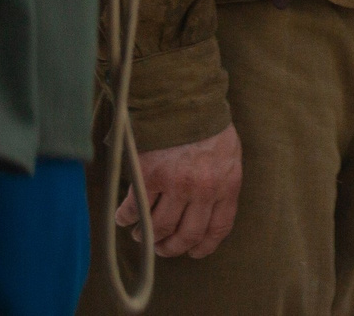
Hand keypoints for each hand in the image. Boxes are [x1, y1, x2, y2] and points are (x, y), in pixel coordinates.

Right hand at [124, 123, 240, 257]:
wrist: (183, 100)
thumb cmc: (207, 127)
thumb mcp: (229, 155)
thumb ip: (221, 185)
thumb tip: (208, 217)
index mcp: (227, 183)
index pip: (218, 228)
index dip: (204, 246)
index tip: (193, 252)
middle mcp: (203, 189)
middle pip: (185, 236)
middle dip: (171, 248)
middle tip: (161, 248)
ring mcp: (174, 184)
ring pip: (157, 228)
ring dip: (146, 235)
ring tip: (140, 233)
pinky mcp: (148, 177)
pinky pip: (133, 210)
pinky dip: (126, 218)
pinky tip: (124, 217)